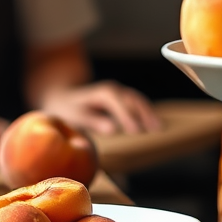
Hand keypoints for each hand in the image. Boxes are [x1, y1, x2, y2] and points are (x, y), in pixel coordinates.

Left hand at [40, 81, 159, 136]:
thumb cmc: (68, 110)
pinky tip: (153, 124)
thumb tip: (112, 129)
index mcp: (101, 93)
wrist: (63, 98)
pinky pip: (137, 104)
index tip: (136, 131)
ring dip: (148, 113)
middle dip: (144, 113)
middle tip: (155, 129)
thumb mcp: (76, 116)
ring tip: (159, 128)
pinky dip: (146, 112)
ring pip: (137, 100)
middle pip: (132, 99)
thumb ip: (93, 122)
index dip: (128, 116)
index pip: (118, 102)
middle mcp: (112, 90)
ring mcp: (118, 93)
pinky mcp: (121, 99)